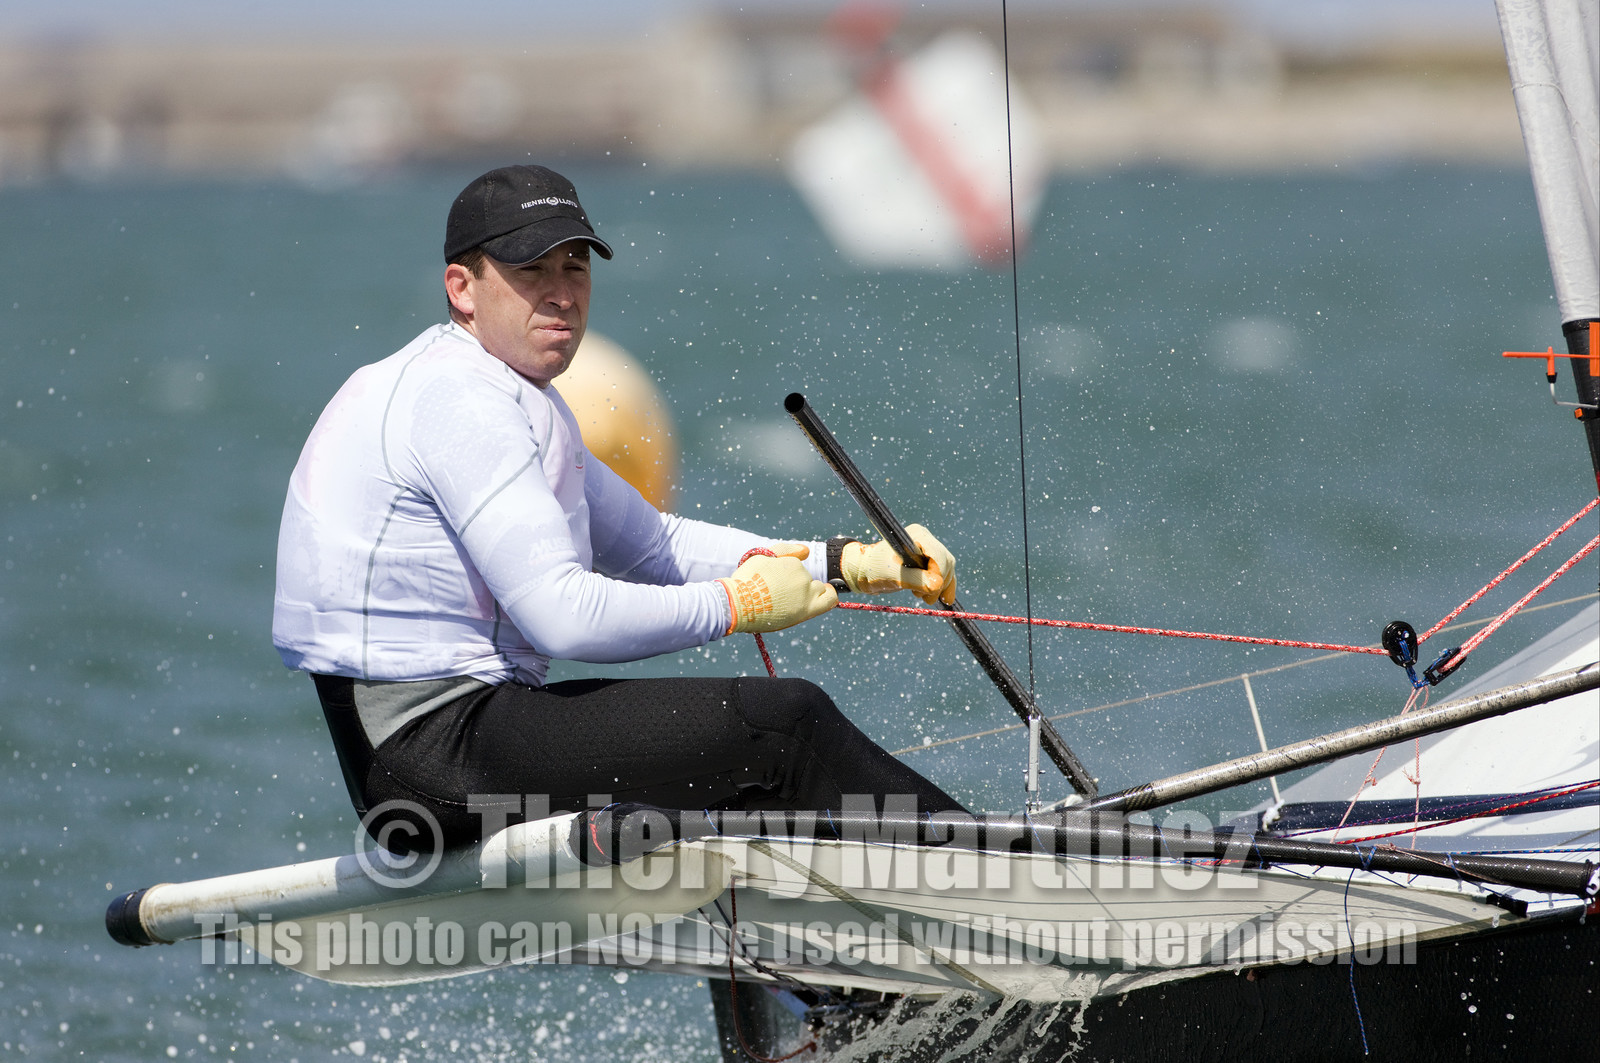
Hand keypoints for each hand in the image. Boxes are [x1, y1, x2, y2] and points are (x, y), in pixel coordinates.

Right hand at [718, 544, 837, 633]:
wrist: (737, 605)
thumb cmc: (745, 582)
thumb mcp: (761, 557)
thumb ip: (785, 550)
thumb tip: (806, 551)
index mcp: (792, 563)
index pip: (797, 569)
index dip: (788, 577)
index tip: (779, 585)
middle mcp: (802, 575)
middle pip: (807, 579)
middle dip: (797, 585)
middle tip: (781, 596)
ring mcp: (806, 592)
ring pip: (817, 588)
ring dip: (808, 593)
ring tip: (789, 602)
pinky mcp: (807, 609)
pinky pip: (829, 599)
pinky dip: (829, 595)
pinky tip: (825, 595)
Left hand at [840, 523, 956, 604]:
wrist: (864, 571)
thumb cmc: (874, 570)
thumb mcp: (892, 576)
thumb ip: (915, 580)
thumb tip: (937, 586)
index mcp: (916, 535)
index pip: (939, 555)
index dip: (939, 574)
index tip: (930, 591)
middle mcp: (925, 539)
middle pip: (945, 562)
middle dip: (939, 582)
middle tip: (925, 598)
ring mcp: (928, 550)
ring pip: (947, 569)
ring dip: (940, 586)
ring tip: (922, 597)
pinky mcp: (928, 561)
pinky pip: (944, 574)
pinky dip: (944, 586)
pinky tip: (943, 598)